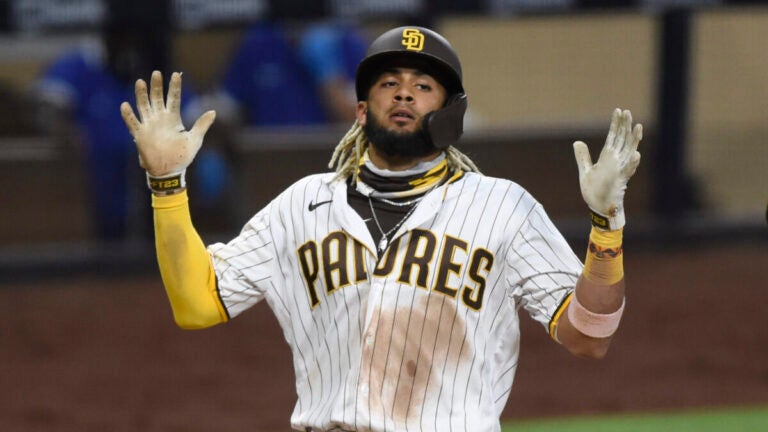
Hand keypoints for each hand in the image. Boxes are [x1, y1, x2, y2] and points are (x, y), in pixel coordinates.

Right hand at [120, 70, 215, 176]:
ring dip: (141, 95)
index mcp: (173, 118)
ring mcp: (149, 126)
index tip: (176, 74)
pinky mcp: (140, 135)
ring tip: (140, 82)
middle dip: (156, 86)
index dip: (174, 87)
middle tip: (156, 73)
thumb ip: (202, 125)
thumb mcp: (195, 139)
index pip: (174, 98)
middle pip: (157, 98)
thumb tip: (213, 111)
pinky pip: (132, 123)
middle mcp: (160, 119)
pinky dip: (128, 115)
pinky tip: (125, 105)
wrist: (169, 172)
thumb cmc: (182, 156)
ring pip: (143, 106)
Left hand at [573, 108, 641, 230]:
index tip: (619, 111)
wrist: (598, 208)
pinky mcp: (621, 181)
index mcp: (607, 157)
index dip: (616, 124)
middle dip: (625, 126)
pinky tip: (636, 153)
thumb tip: (577, 142)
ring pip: (629, 151)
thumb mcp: (585, 171)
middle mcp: (616, 161)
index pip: (613, 137)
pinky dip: (632, 163)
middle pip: (623, 140)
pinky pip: (628, 171)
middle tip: (627, 112)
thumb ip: (583, 157)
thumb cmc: (594, 191)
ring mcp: (619, 170)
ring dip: (634, 140)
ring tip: (637, 127)